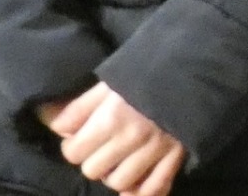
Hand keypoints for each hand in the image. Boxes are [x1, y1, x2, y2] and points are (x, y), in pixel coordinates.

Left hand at [45, 81, 185, 195]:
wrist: (197, 64)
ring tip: (122, 159)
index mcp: (112, 117)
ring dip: (116, 174)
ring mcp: (156, 150)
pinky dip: (141, 193)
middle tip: (104, 145)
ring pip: (119, 183)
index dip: (74, 144)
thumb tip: (50, 124)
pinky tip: (134, 187)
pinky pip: (154, 189)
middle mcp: (132, 138)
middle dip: (94, 159)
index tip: (84, 136)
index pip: (73, 152)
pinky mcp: (176, 157)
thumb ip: (79, 107)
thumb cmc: (149, 70)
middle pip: (93, 170)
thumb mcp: (110, 81)